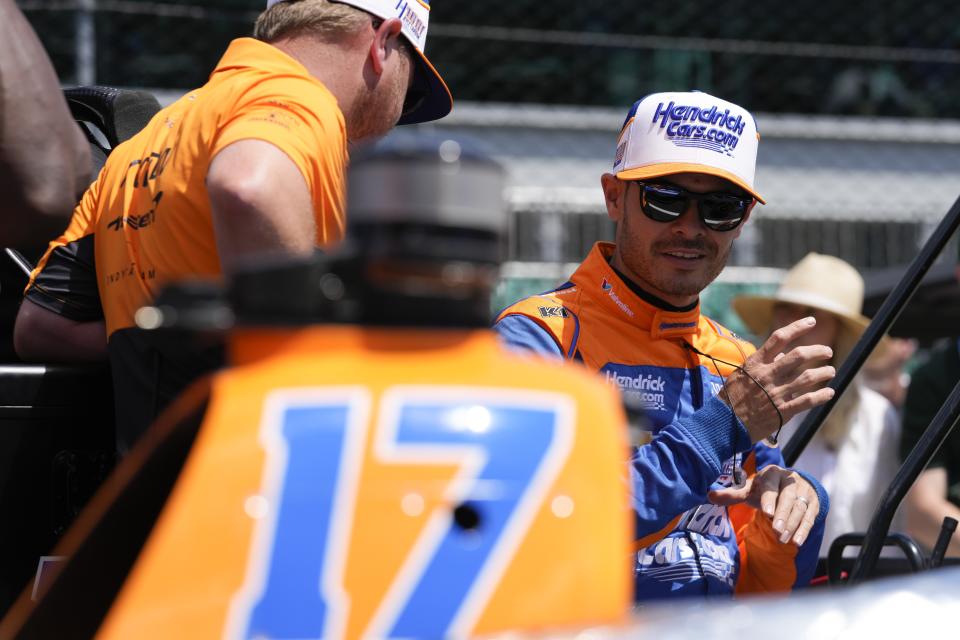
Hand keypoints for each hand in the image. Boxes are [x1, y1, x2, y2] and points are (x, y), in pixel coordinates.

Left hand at [709, 465, 819, 545]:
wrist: (791, 484)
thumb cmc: (765, 488)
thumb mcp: (749, 489)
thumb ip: (732, 494)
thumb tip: (709, 495)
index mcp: (772, 474)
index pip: (771, 486)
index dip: (769, 499)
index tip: (768, 513)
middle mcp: (790, 480)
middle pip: (788, 498)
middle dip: (783, 515)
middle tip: (777, 530)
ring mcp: (803, 492)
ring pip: (799, 509)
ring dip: (792, 525)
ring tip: (784, 539)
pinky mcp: (813, 504)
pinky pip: (809, 518)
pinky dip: (804, 530)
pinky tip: (797, 541)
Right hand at [722, 316, 835, 442]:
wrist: (725, 424)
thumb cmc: (732, 397)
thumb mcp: (742, 374)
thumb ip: (763, 363)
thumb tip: (782, 354)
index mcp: (756, 363)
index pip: (779, 338)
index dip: (797, 327)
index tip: (811, 321)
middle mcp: (767, 375)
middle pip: (798, 356)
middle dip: (818, 351)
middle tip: (827, 351)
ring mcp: (776, 393)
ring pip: (807, 378)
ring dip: (823, 372)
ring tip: (830, 371)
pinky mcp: (782, 411)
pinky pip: (807, 401)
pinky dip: (821, 396)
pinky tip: (829, 393)